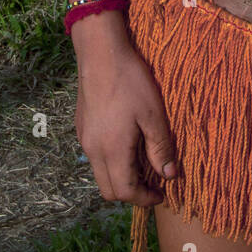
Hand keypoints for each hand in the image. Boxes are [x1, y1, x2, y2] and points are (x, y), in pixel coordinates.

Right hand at [75, 44, 176, 207]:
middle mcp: (93, 150)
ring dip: (121, 177)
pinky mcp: (82, 127)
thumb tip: (169, 175)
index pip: (126, 191)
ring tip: (143, 163)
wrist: (101, 53)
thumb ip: (160, 147)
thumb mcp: (153, 114)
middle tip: (153, 183)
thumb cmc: (130, 81)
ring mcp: (84, 139)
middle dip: (131, 194)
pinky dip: (111, 162)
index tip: (162, 193)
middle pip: (109, 190)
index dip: (145, 199)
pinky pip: (95, 157)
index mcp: (112, 150)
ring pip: (100, 174)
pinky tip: (127, 144)